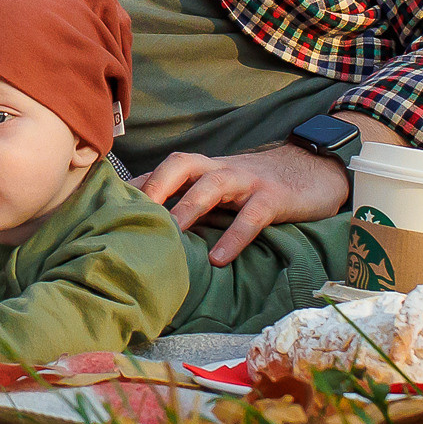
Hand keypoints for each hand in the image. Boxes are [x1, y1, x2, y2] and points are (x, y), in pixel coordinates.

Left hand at [134, 143, 349, 264]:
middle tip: (130, 214)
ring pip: (213, 184)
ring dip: (189, 207)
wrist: (316, 169)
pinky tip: (220, 259)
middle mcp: (221, 169)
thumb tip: (151, 231)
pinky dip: (234, 236)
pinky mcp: (275, 197)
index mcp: (205, 168)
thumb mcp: (224, 189)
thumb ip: (193, 201)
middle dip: (155, 186)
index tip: (106, 209)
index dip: (136, 185)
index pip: (164, 170)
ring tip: (170, 234)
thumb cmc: (260, 186)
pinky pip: (252, 215)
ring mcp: (249, 180)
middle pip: (181, 164)